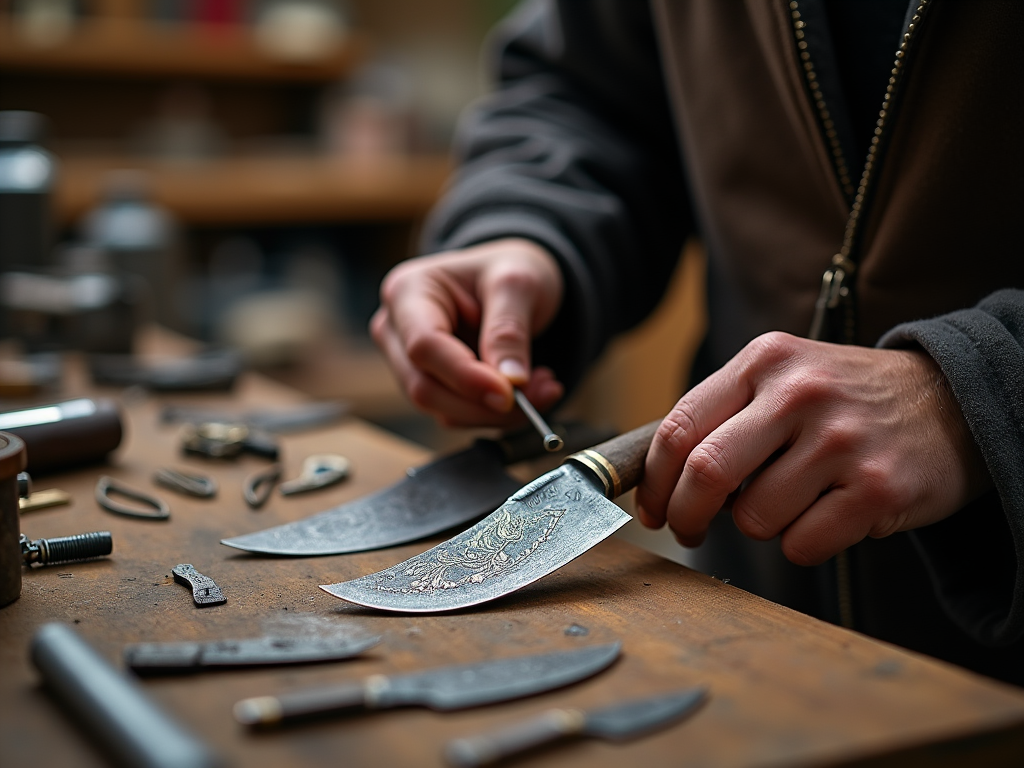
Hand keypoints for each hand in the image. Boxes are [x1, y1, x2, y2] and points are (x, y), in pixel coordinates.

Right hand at [370, 238, 564, 426]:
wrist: (510, 282)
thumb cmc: (507, 271)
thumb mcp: (518, 284)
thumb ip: (509, 330)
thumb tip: (511, 382)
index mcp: (407, 291)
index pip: (423, 345)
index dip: (464, 375)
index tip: (508, 393)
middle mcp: (396, 330)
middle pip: (425, 387)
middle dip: (484, 402)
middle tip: (541, 394)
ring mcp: (407, 362)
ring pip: (441, 409)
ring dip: (496, 412)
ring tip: (543, 387)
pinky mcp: (429, 385)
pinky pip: (457, 413)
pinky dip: (495, 413)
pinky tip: (528, 392)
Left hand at [634, 332, 990, 565]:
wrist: (949, 402)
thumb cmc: (845, 400)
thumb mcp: (783, 378)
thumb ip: (724, 415)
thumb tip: (662, 479)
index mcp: (765, 361)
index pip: (679, 427)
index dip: (653, 481)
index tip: (653, 509)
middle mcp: (800, 393)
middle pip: (706, 472)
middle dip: (685, 516)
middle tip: (689, 532)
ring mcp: (840, 440)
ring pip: (754, 518)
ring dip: (759, 527)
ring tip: (791, 503)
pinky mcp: (877, 488)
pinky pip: (802, 544)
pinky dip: (802, 544)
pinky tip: (827, 515)